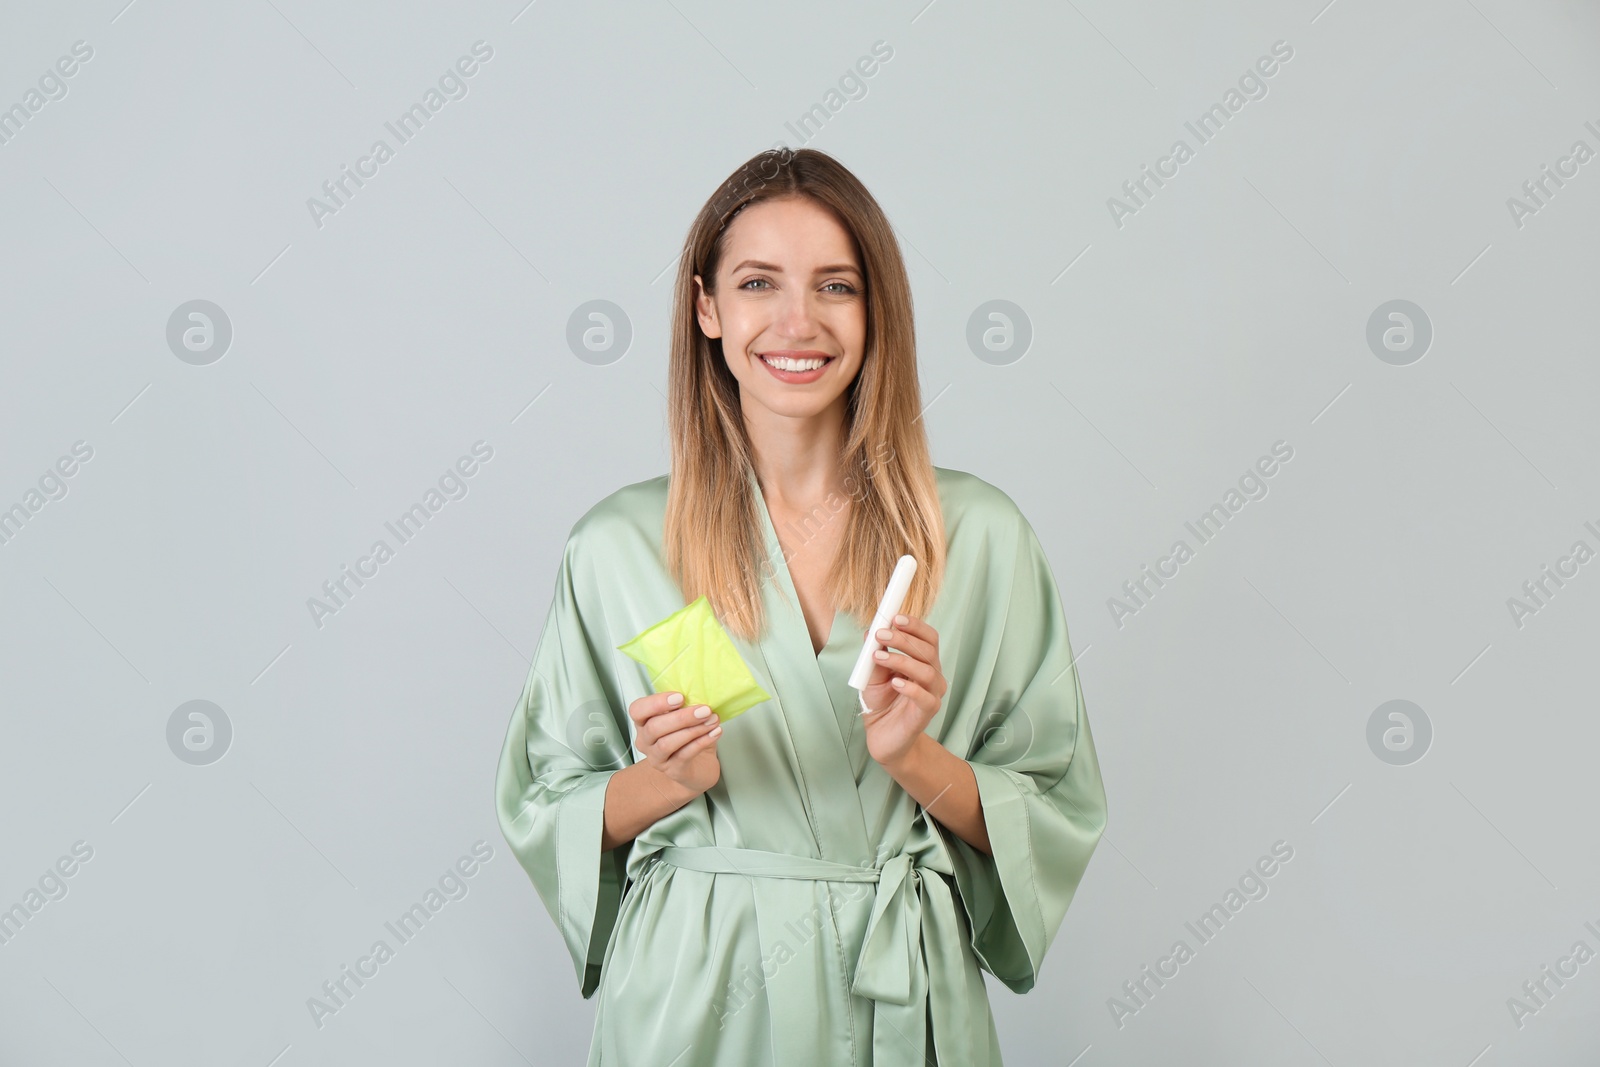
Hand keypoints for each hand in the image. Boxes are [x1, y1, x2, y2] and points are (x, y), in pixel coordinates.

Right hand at [628, 691, 721, 795]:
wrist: (699, 766)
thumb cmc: (689, 737)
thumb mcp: (685, 716)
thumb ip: (686, 705)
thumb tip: (702, 691)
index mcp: (644, 722)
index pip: (638, 710)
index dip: (656, 703)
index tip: (680, 697)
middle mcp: (645, 741)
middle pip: (654, 728)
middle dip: (681, 717)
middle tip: (704, 709)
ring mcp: (657, 758)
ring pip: (667, 744)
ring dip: (693, 730)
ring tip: (712, 720)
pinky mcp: (673, 770)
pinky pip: (684, 755)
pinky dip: (701, 742)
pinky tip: (714, 733)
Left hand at [860, 614, 947, 769]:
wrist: (882, 734)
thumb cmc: (882, 700)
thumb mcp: (873, 672)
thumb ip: (875, 652)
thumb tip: (870, 632)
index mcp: (923, 661)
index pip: (928, 637)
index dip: (915, 625)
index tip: (894, 617)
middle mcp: (932, 675)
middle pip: (928, 650)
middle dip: (904, 639)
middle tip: (881, 634)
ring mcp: (932, 694)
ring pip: (927, 671)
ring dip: (902, 660)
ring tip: (879, 657)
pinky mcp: (927, 712)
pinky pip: (925, 697)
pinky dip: (910, 688)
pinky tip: (894, 683)